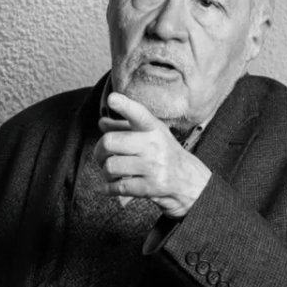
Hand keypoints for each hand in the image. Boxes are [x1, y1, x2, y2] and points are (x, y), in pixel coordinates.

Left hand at [93, 92, 211, 217]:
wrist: (188, 180)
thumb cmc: (163, 153)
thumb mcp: (150, 135)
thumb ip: (125, 127)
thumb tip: (102, 122)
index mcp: (153, 128)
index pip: (138, 114)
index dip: (124, 106)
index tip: (112, 98)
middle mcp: (154, 145)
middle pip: (109, 142)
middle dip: (99, 152)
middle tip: (101, 156)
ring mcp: (153, 167)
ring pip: (111, 166)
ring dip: (105, 172)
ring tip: (111, 172)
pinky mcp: (150, 187)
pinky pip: (118, 187)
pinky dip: (108, 188)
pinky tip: (110, 186)